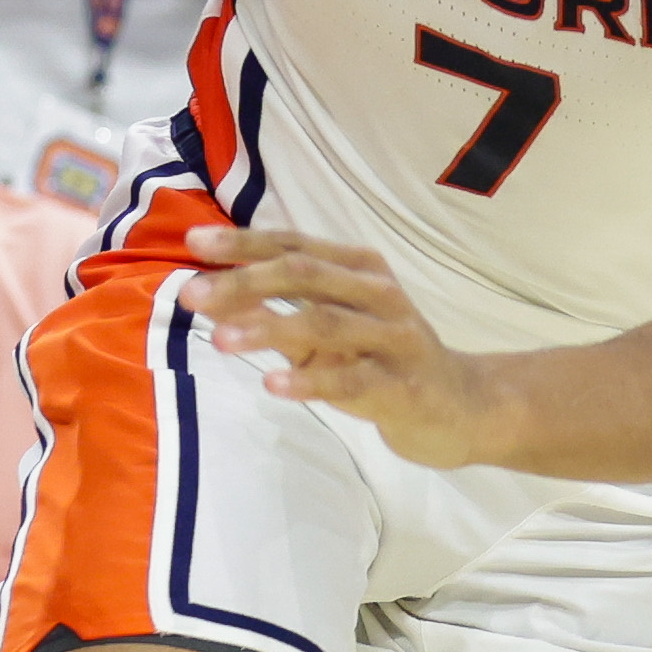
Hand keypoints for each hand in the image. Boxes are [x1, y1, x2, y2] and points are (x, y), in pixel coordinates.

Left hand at [190, 226, 511, 464]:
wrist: (460, 407)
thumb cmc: (383, 361)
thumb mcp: (328, 332)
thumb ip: (277, 314)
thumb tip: (212, 297)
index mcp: (360, 269)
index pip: (294, 245)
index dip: (243, 243)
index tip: (193, 243)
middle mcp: (379, 294)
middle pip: (305, 274)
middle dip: (245, 281)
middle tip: (192, 295)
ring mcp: (394, 339)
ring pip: (325, 323)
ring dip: (269, 328)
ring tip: (220, 339)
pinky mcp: (402, 386)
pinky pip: (351, 381)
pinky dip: (310, 381)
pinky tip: (272, 385)